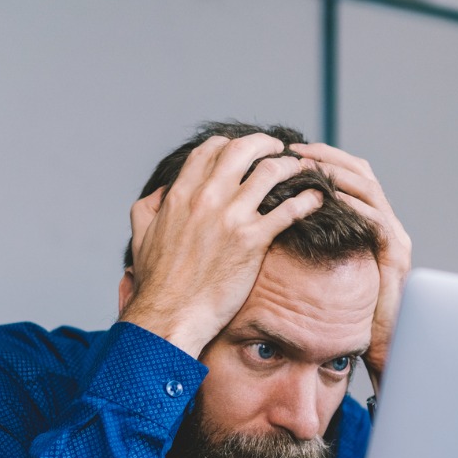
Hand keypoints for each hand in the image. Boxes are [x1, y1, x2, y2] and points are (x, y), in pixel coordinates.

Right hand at [122, 134, 320, 356]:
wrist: (171, 314)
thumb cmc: (157, 281)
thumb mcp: (141, 235)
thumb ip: (149, 207)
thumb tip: (163, 193)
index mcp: (181, 194)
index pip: (211, 149)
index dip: (231, 143)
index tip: (245, 150)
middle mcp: (207, 198)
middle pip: (243, 149)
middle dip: (265, 143)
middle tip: (278, 150)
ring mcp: (232, 217)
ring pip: (270, 172)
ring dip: (290, 166)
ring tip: (301, 170)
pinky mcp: (253, 240)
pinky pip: (288, 210)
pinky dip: (307, 200)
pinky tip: (316, 198)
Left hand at [289, 142, 410, 390]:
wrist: (381, 346)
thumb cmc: (348, 316)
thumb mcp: (324, 271)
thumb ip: (312, 246)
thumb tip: (272, 227)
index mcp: (369, 223)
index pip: (349, 176)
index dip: (323, 159)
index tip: (290, 152)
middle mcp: (386, 224)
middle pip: (361, 173)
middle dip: (328, 157)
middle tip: (297, 150)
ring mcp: (394, 238)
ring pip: (369, 189)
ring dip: (338, 174)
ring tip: (309, 167)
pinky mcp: (396, 256)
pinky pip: (375, 220)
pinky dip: (353, 205)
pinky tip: (330, 198)